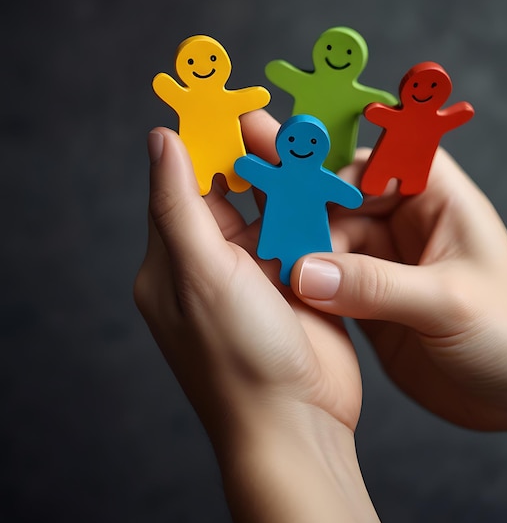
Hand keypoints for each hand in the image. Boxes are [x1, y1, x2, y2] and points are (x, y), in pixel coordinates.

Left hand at [133, 112, 379, 522]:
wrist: (297, 420)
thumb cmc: (238, 356)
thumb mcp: (198, 273)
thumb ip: (179, 204)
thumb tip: (161, 139)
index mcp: (176, 260)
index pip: (183, 185)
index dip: (201, 143)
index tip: (223, 101)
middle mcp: (215, 263)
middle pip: (231, 193)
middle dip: (250, 157)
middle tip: (273, 116)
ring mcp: (259, 273)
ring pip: (272, 210)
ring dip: (288, 183)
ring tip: (305, 143)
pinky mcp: (299, 281)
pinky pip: (304, 233)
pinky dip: (314, 211)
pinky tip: (329, 186)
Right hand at [293, 148, 506, 431]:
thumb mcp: (447, 301)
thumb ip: (376, 285)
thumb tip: (305, 272)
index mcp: (438, 200)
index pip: (381, 162)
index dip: (340, 171)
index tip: (301, 192)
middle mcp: (408, 225)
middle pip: (344, 204)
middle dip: (310, 220)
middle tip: (276, 244)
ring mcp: (387, 264)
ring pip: (331, 245)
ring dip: (303, 256)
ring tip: (272, 270)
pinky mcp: (372, 303)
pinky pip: (330, 285)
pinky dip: (307, 289)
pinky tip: (285, 294)